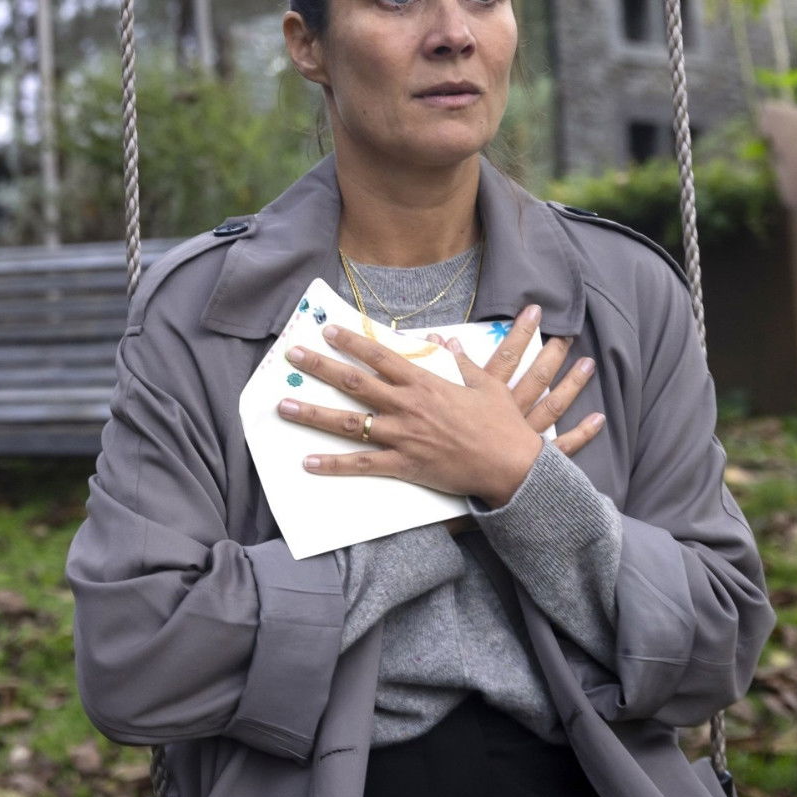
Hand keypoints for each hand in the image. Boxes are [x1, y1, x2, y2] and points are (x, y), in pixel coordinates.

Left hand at [276, 306, 599, 507]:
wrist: (513, 464)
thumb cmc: (502, 424)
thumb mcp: (486, 384)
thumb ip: (460, 361)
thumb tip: (444, 340)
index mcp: (424, 383)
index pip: (379, 356)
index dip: (351, 342)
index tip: (328, 330)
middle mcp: (407, 406)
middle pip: (354, 383)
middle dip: (320, 367)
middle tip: (292, 355)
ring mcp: (402, 436)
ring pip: (349, 423)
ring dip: (314, 413)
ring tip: (284, 406)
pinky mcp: (404, 465)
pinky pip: (361, 465)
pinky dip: (333, 464)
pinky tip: (308, 462)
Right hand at [428, 309, 604, 457]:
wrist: (455, 481)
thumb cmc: (440, 443)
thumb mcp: (433, 398)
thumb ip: (436, 367)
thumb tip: (435, 339)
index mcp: (486, 396)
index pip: (507, 357)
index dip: (521, 333)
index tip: (536, 310)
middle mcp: (510, 412)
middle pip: (535, 377)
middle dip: (552, 354)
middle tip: (567, 335)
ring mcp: (525, 436)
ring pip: (554, 405)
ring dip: (572, 384)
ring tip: (588, 364)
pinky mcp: (534, 460)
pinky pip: (563, 447)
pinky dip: (582, 433)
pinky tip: (598, 418)